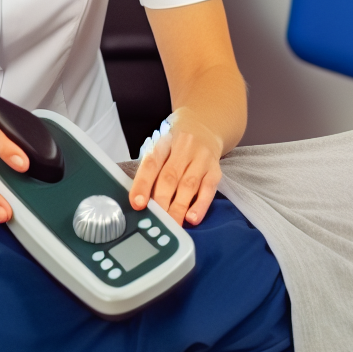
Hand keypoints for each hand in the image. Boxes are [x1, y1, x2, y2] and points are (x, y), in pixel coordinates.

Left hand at [128, 109, 223, 226]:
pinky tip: (192, 218)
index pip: (151, 163)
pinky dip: (200, 205)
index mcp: (163, 142)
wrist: (204, 126)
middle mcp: (183, 148)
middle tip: (155, 221)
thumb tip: (139, 201)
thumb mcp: (160, 147)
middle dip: (161, 202)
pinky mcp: (215, 169)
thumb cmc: (174, 144)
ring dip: (178, 208)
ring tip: (172, 225)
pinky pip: (208, 189)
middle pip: (170, 177)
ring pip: (188, 185)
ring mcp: (201, 158)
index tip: (137, 203)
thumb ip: (150, 170)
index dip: (142, 184)